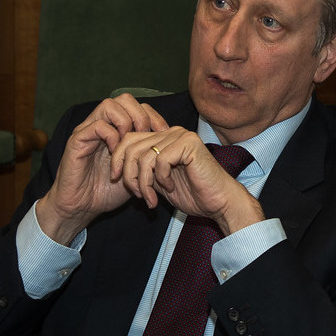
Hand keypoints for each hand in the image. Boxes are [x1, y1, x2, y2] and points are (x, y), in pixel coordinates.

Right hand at [34, 94, 169, 243]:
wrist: (81, 207)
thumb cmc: (107, 191)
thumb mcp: (135, 172)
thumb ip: (148, 157)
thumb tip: (171, 146)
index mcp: (116, 129)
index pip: (138, 106)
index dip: (154, 116)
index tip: (163, 135)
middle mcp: (101, 125)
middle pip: (124, 99)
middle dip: (141, 116)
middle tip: (147, 137)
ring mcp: (88, 130)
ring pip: (109, 105)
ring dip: (126, 123)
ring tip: (131, 143)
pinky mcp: (77, 140)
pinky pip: (97, 125)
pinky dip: (111, 136)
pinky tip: (116, 153)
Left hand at [112, 127, 264, 235]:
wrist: (219, 203)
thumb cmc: (193, 194)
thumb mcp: (158, 181)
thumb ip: (142, 170)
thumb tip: (117, 166)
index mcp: (163, 138)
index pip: (128, 139)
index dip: (117, 159)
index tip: (116, 179)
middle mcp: (171, 132)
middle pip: (131, 146)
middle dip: (129, 174)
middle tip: (138, 194)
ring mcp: (180, 135)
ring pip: (144, 156)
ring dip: (144, 182)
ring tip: (151, 198)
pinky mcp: (189, 144)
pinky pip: (160, 160)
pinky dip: (161, 179)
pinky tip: (170, 187)